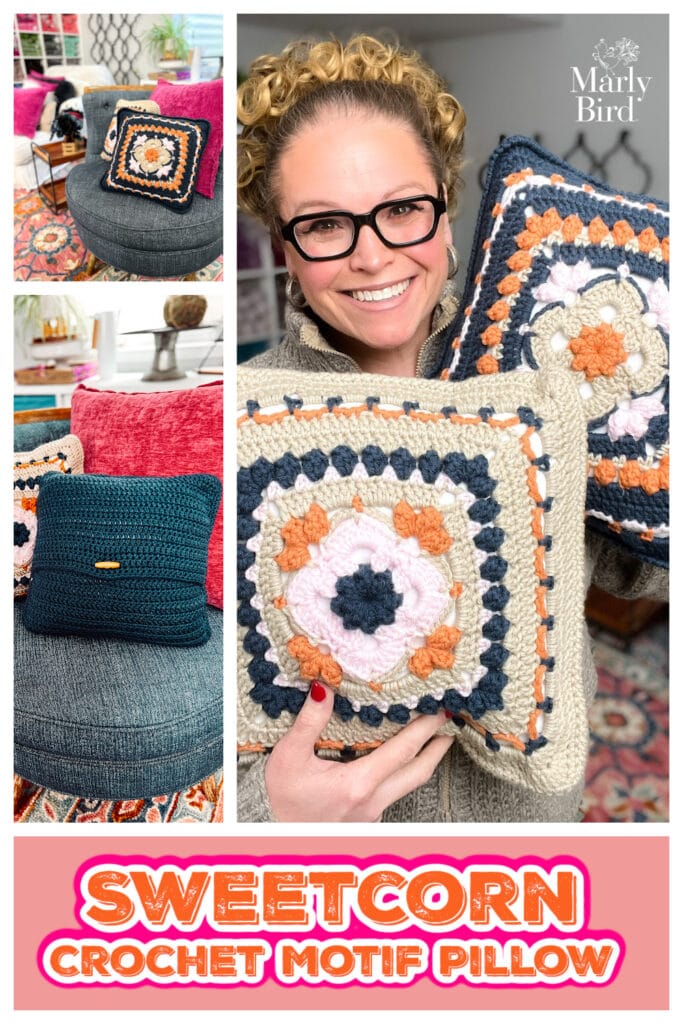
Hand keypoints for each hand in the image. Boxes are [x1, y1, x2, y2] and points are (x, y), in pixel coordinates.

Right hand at [264, 680, 454, 821]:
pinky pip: (393, 793)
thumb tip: (325, 687)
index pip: (403, 751)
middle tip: (452, 724)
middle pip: (418, 773)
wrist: (271, 833)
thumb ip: (309, 722)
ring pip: (408, 785)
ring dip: (424, 761)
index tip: (440, 709)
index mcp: (358, 784)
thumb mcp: (288, 756)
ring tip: (434, 739)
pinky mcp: (366, 820)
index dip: (425, 729)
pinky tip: (399, 761)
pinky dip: (404, 773)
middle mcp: (372, 802)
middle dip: (438, 747)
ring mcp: (372, 815)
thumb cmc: (280, 797)